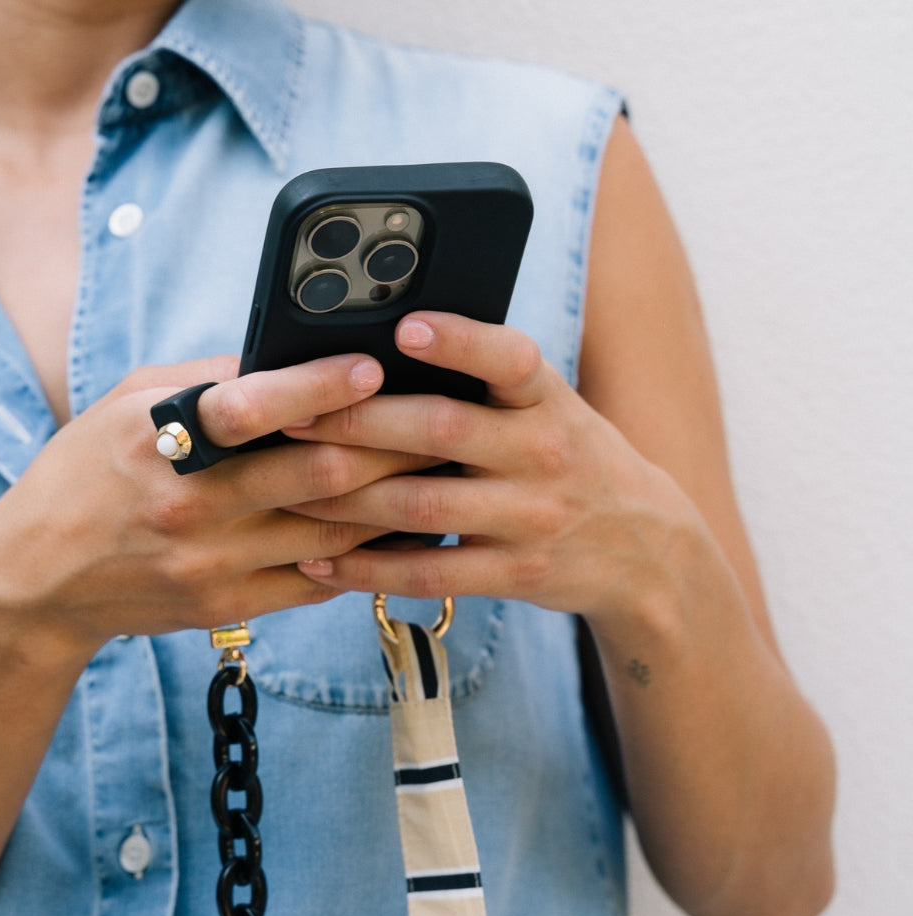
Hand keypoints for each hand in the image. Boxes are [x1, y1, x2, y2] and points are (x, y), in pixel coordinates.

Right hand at [0, 350, 436, 652]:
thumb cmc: (88, 475)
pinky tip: (400, 532)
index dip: (318, 387)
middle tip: (442, 420)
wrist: (39, 580)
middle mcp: (191, 505)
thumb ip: (208, 381)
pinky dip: (364, 555)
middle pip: (315, 474)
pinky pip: (317, 579)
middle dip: (388, 445)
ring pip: (332, 531)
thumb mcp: (128, 404)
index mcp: (161, 440)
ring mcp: (213, 562)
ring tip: (439, 472)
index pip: (251, 408)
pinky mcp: (227, 603)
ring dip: (393, 501)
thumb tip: (290, 356)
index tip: (373, 367)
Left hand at [284, 312, 699, 627]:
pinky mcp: (516, 573)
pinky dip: (368, 568)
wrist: (644, 546)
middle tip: (294, 415)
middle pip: (439, 430)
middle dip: (358, 423)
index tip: (405, 326)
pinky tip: (321, 561)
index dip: (459, 341)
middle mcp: (542, 453)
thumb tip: (384, 354)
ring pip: (421, 505)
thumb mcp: (550, 409)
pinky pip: (429, 573)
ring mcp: (530, 518)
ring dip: (345, 499)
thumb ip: (486, 387)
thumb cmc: (571, 460)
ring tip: (287, 489)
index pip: (508, 358)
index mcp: (547, 400)